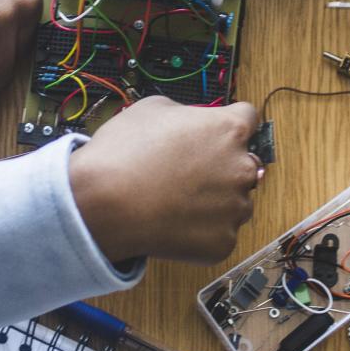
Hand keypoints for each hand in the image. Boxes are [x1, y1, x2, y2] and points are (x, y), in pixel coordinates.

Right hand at [68, 97, 261, 264]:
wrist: (101, 204)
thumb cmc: (124, 153)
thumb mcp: (154, 107)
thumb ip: (188, 113)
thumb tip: (193, 123)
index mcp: (230, 129)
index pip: (248, 118)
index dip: (227, 124)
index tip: (214, 135)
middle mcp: (241, 167)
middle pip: (245, 163)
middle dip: (225, 166)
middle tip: (190, 173)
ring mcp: (234, 208)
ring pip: (236, 201)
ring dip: (217, 201)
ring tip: (177, 200)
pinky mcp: (223, 242)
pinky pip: (220, 233)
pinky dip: (202, 231)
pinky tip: (174, 222)